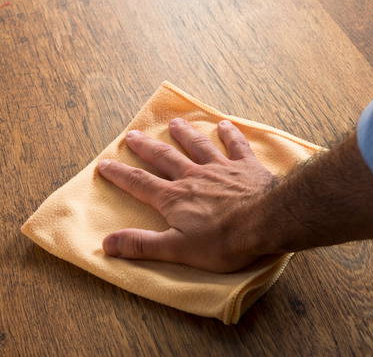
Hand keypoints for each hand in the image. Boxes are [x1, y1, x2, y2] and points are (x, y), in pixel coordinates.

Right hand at [97, 118, 277, 272]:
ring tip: (175, 123)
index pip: (139, 183)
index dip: (120, 174)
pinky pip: (236, 146)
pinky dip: (230, 135)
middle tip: (132, 135)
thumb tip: (107, 243)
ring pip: (197, 146)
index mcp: (174, 198)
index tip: (104, 163)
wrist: (268, 222)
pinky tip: (224, 125)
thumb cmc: (223, 241)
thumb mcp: (176, 249)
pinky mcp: (246, 167)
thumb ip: (142, 245)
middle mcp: (193, 176)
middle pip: (164, 157)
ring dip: (184, 134)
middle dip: (146, 147)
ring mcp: (220, 169)